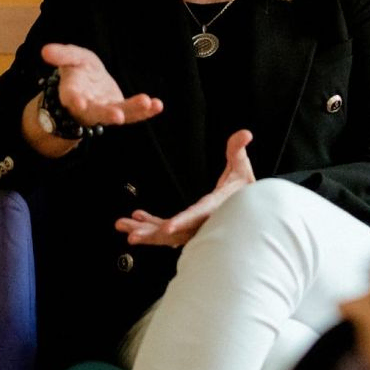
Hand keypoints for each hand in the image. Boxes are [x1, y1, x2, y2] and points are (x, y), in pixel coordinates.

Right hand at [41, 43, 163, 129]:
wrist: (89, 82)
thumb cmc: (78, 70)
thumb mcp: (72, 57)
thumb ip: (62, 55)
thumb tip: (45, 50)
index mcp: (72, 92)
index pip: (71, 96)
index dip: (74, 100)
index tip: (77, 102)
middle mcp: (88, 106)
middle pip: (96, 112)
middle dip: (106, 114)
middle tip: (116, 116)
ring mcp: (105, 110)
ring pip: (118, 114)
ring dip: (132, 110)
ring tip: (147, 103)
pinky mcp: (121, 110)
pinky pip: (134, 114)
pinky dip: (146, 111)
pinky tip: (158, 105)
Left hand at [116, 129, 255, 247]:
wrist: (247, 212)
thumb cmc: (245, 191)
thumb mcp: (242, 168)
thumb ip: (238, 150)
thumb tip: (245, 134)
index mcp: (215, 208)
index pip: (197, 216)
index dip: (182, 222)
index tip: (167, 228)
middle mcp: (202, 222)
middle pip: (176, 232)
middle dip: (152, 234)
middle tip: (132, 235)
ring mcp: (193, 228)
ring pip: (166, 234)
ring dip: (144, 230)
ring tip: (122, 225)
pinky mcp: (186, 228)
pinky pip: (166, 230)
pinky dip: (151, 224)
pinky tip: (137, 217)